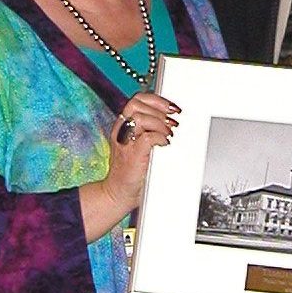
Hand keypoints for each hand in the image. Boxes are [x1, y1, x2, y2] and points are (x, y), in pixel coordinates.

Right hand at [80, 93, 179, 239]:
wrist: (119, 193)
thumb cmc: (130, 171)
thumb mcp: (137, 145)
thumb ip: (148, 130)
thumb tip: (170, 120)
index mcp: (122, 126)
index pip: (137, 99)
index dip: (156, 100)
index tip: (171, 108)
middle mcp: (121, 131)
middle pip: (137, 103)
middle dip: (160, 109)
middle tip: (172, 121)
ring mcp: (125, 143)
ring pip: (141, 118)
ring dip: (160, 124)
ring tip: (168, 135)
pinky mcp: (132, 155)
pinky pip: (147, 138)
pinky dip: (160, 138)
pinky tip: (165, 144)